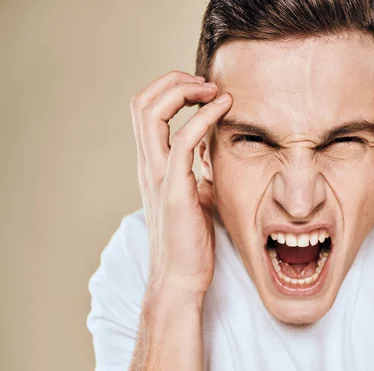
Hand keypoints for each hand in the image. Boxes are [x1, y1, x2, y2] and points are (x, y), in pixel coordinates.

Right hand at [129, 71, 231, 295]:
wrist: (181, 279)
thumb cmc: (190, 241)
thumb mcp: (194, 195)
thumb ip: (196, 172)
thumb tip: (211, 155)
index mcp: (152, 165)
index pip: (145, 110)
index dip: (170, 89)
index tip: (204, 91)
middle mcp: (149, 165)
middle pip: (142, 102)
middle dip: (174, 81)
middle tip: (207, 84)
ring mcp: (158, 177)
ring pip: (151, 113)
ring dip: (184, 91)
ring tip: (214, 91)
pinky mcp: (174, 192)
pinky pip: (181, 142)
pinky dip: (202, 117)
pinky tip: (223, 109)